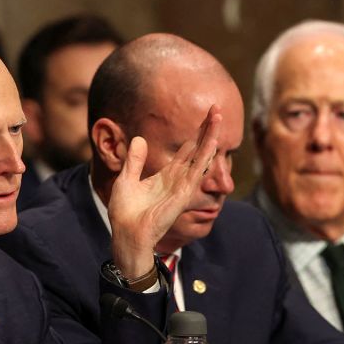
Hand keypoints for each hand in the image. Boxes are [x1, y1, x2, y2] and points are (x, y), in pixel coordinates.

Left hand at [108, 106, 221, 277]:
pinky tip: (211, 141)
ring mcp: (182, 186)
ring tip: (217, 116)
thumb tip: (139, 138)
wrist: (126, 233)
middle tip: (215, 109)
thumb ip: (134, 160)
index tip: (203, 118)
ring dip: (209, 136)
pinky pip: (196, 172)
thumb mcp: (126, 179)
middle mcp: (178, 180)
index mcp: (166, 177)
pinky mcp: (183, 194)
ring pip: (201, 157)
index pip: (185, 152)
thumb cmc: (125, 213)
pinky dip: (204, 155)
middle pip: (197, 150)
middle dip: (206, 130)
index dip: (194, 136)